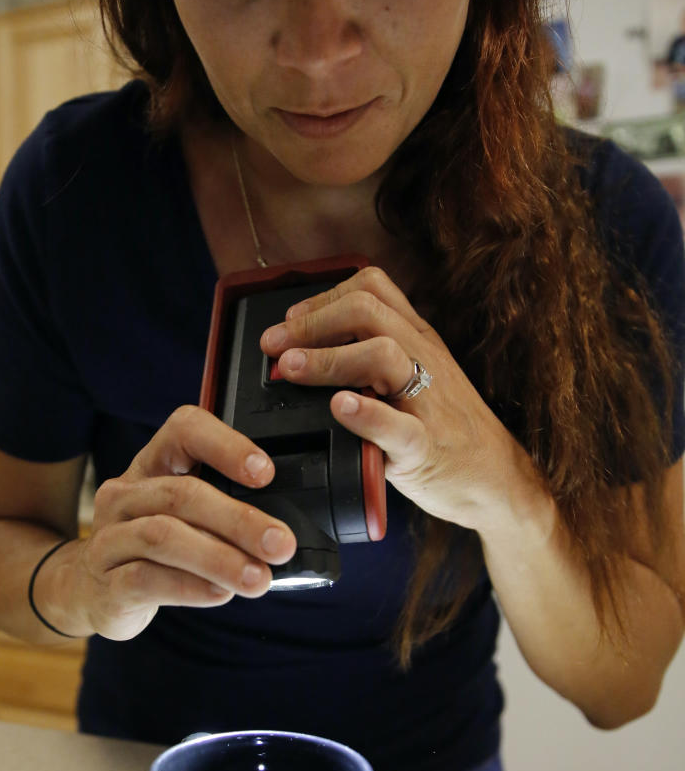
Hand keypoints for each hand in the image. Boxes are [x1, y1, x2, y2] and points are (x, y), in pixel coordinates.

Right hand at [74, 406, 296, 639]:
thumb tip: (281, 532)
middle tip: (280, 544)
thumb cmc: (150, 549)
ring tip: (258, 578)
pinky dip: (190, 587)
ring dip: (218, 558)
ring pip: (162, 537)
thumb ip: (222, 513)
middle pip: (181, 494)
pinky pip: (147, 579)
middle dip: (238, 519)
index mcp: (152, 465)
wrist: (88, 590)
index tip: (266, 474)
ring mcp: (110, 538)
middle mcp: (125, 495)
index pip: (184, 430)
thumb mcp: (182, 517)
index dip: (226, 445)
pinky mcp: (107, 583)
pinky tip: (220, 594)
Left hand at [259, 265, 524, 531]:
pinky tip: (340, 407)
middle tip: (274, 347)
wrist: (496, 480)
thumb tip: (303, 351)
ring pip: (382, 354)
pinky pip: (399, 425)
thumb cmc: (445, 431)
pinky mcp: (427, 447)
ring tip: (290, 369)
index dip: (322, 299)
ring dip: (327, 358)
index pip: (371, 290)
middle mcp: (424, 360)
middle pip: (368, 313)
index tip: (288, 323)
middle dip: (311, 324)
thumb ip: (371, 359)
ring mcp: (427, 402)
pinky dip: (366, 414)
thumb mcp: (415, 379)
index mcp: (417, 340)